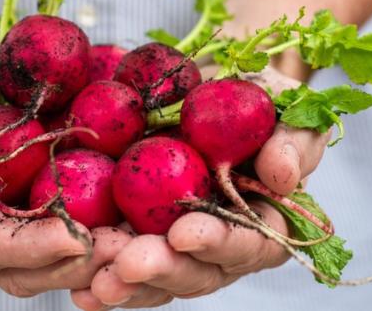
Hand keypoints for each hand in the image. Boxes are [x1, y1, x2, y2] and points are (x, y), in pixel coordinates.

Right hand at [0, 4, 121, 295]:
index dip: (25, 247)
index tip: (73, 238)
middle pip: (13, 268)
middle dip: (66, 263)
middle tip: (119, 250)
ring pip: (43, 257)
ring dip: (89, 252)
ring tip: (134, 240)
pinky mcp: (25, 194)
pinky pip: (61, 220)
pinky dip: (96, 223)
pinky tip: (131, 215)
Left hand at [71, 67, 330, 308]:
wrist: (211, 83)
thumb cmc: (258, 96)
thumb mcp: (284, 106)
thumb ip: (293, 141)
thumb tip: (283, 176)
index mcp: (264, 222)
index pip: (249, 245)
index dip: (219, 243)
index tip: (184, 231)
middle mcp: (221, 244)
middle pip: (197, 273)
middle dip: (162, 270)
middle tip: (128, 263)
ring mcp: (177, 244)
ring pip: (156, 279)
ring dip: (126, 285)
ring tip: (96, 282)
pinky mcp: (140, 233)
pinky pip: (121, 263)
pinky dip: (100, 275)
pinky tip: (77, 287)